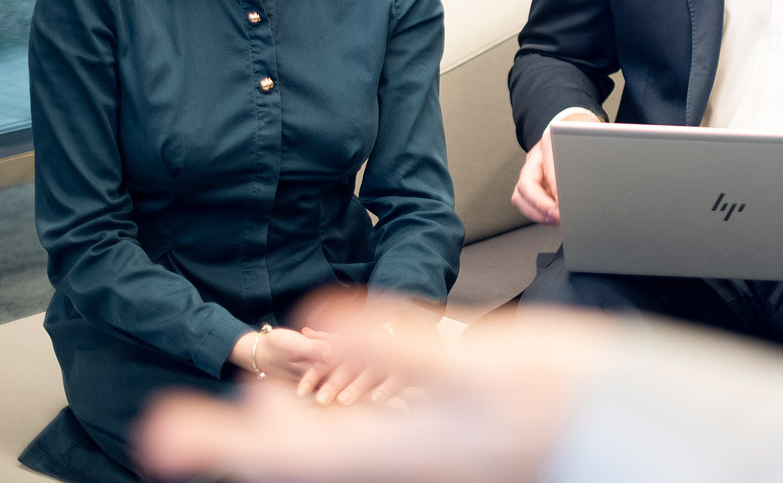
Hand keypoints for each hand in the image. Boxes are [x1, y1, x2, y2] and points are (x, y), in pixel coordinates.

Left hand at [142, 293, 611, 482]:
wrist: (619, 422)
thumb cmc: (557, 396)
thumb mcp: (473, 360)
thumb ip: (392, 341)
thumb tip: (319, 317)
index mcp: (391, 450)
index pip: (279, 453)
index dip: (216, 439)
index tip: (163, 427)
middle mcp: (396, 465)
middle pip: (297, 458)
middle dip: (245, 434)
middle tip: (196, 418)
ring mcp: (418, 462)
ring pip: (331, 452)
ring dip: (290, 426)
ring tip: (262, 401)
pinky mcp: (440, 451)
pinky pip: (367, 442)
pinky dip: (337, 418)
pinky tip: (343, 390)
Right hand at [511, 111, 598, 224]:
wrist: (571, 130)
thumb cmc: (579, 137)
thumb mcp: (588, 141)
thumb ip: (589, 157)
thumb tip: (601, 182)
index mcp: (549, 142)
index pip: (548, 166)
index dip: (556, 187)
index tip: (565, 201)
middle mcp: (535, 157)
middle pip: (525, 185)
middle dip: (541, 205)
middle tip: (558, 216)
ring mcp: (530, 171)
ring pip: (520, 196)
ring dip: (537, 213)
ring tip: (556, 220)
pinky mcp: (531, 185)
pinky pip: (525, 203)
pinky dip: (538, 214)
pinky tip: (553, 218)